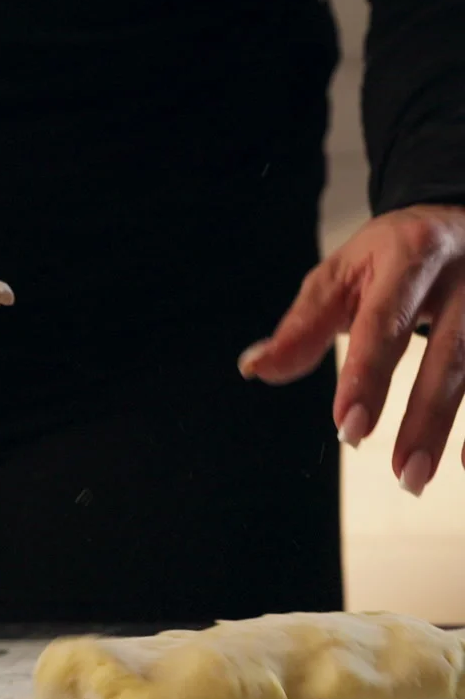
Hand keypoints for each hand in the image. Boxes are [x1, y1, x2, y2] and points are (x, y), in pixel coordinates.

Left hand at [238, 205, 464, 496]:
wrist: (459, 220)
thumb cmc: (391, 254)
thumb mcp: (343, 275)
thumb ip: (304, 325)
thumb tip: (254, 369)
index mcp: (410, 253)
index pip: (386, 321)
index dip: (367, 376)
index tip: (348, 428)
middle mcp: (464, 275)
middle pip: (450, 352)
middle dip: (425, 417)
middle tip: (403, 475)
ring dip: (454, 428)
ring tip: (422, 479)